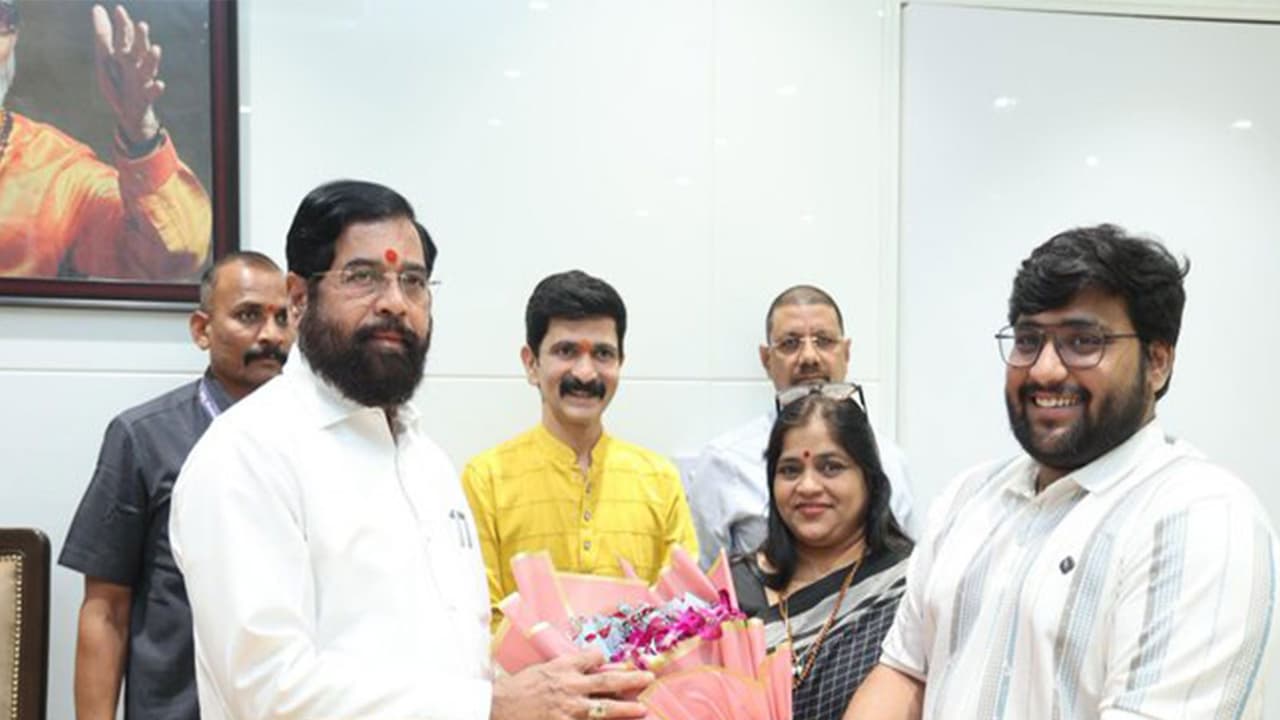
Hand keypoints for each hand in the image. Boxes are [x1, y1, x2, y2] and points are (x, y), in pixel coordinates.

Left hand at [91, 4, 163, 145]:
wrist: (129, 111)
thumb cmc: (117, 81)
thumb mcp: (105, 58)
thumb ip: (102, 34)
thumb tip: (97, 7)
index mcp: (125, 55)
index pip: (125, 37)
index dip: (123, 25)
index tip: (119, 10)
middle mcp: (136, 66)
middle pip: (138, 50)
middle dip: (140, 39)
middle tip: (141, 25)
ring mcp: (142, 81)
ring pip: (148, 68)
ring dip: (152, 60)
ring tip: (156, 49)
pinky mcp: (145, 98)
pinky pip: (152, 93)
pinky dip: (156, 89)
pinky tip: (160, 83)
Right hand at [491, 650, 652, 719]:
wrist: (496, 706)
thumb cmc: (515, 688)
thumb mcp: (539, 669)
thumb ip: (562, 668)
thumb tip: (586, 664)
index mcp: (562, 667)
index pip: (592, 657)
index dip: (604, 660)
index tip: (613, 662)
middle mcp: (570, 686)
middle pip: (607, 682)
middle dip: (630, 680)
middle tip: (648, 678)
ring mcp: (569, 709)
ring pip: (605, 708)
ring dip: (626, 708)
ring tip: (643, 709)